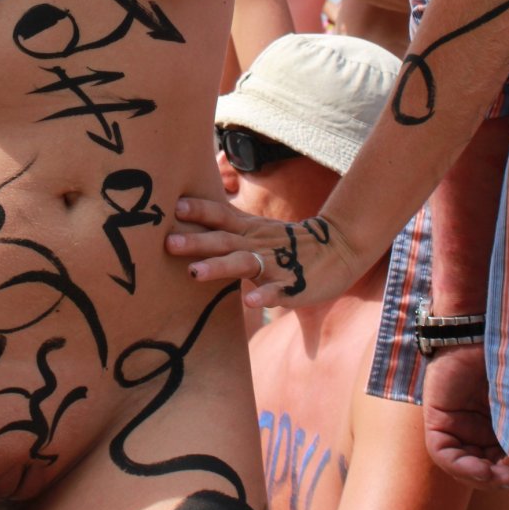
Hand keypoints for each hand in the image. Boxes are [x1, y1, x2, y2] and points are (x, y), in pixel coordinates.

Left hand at [165, 195, 359, 307]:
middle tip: (168, 242)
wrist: (340, 248)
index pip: (222, 215)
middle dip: (196, 240)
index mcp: (251, 230)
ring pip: (242, 263)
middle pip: (222, 239)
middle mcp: (258, 243)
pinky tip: (251, 303)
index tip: (175, 206)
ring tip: (194, 273)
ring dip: (218, 266)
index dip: (200, 210)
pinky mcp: (293, 284)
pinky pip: (277, 290)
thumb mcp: (262, 234)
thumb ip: (235, 239)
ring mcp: (275, 263)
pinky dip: (265, 295)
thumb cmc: (294, 246)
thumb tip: (201, 243)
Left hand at [422, 344, 508, 487]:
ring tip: (500, 476)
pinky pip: (444, 454)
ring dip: (484, 478)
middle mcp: (480, 431)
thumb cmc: (507, 364)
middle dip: (502, 480)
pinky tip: (482, 470)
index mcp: (503, 428)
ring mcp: (458, 427)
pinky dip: (462, 467)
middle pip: (488, 471)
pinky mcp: (438, 420)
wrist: (481, 332)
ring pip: (467, 468)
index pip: (506, 465)